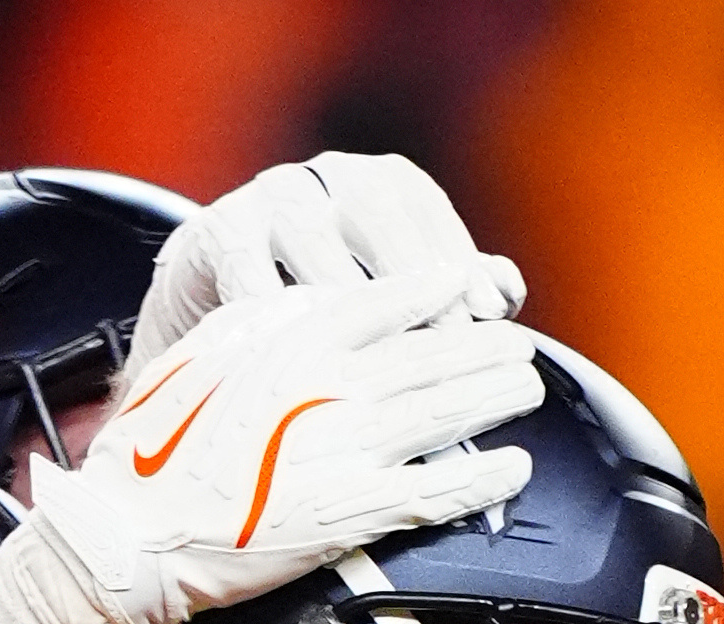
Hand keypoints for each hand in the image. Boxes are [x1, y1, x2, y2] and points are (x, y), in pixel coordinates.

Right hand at [0, 265, 541, 623]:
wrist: (135, 530)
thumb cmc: (163, 442)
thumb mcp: (214, 346)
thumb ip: (278, 315)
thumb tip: (335, 294)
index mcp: (293, 336)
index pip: (389, 299)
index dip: (440, 291)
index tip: (469, 286)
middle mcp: (329, 384)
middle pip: (433, 353)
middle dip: (486, 346)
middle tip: (517, 343)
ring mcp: (348, 448)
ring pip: (447, 411)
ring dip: (497, 397)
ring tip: (525, 388)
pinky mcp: (357, 511)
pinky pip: (440, 489)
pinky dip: (484, 477)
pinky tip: (512, 467)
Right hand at [125, 152, 522, 390]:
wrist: (222, 289)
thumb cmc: (329, 295)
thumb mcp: (393, 290)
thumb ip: (452, 289)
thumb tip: (506, 292)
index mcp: (384, 184)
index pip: (428, 210)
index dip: (460, 259)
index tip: (488, 314)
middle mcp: (330, 177)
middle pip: (375, 209)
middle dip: (412, 269)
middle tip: (443, 333)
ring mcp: (270, 197)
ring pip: (309, 231)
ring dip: (342, 285)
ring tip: (370, 341)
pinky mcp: (218, 229)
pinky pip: (244, 263)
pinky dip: (268, 301)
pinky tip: (294, 347)